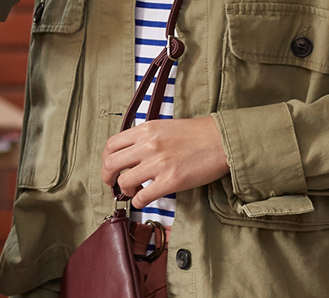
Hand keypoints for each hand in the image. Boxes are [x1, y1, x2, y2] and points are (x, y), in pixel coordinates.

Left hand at [101, 116, 230, 207]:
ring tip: (133, 191)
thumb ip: (145, 137)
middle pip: (111, 163)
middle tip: (112, 183)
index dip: (106, 159)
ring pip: (125, 181)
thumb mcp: (164, 127)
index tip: (109, 166)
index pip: (112, 145)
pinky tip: (142, 200)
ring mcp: (158, 164)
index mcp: (145, 130)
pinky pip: (143, 196)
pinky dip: (138, 201)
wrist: (222, 141)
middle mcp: (148, 145)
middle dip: (108, 176)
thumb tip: (130, 152)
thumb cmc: (196, 134)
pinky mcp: (171, 181)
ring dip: (125, 190)